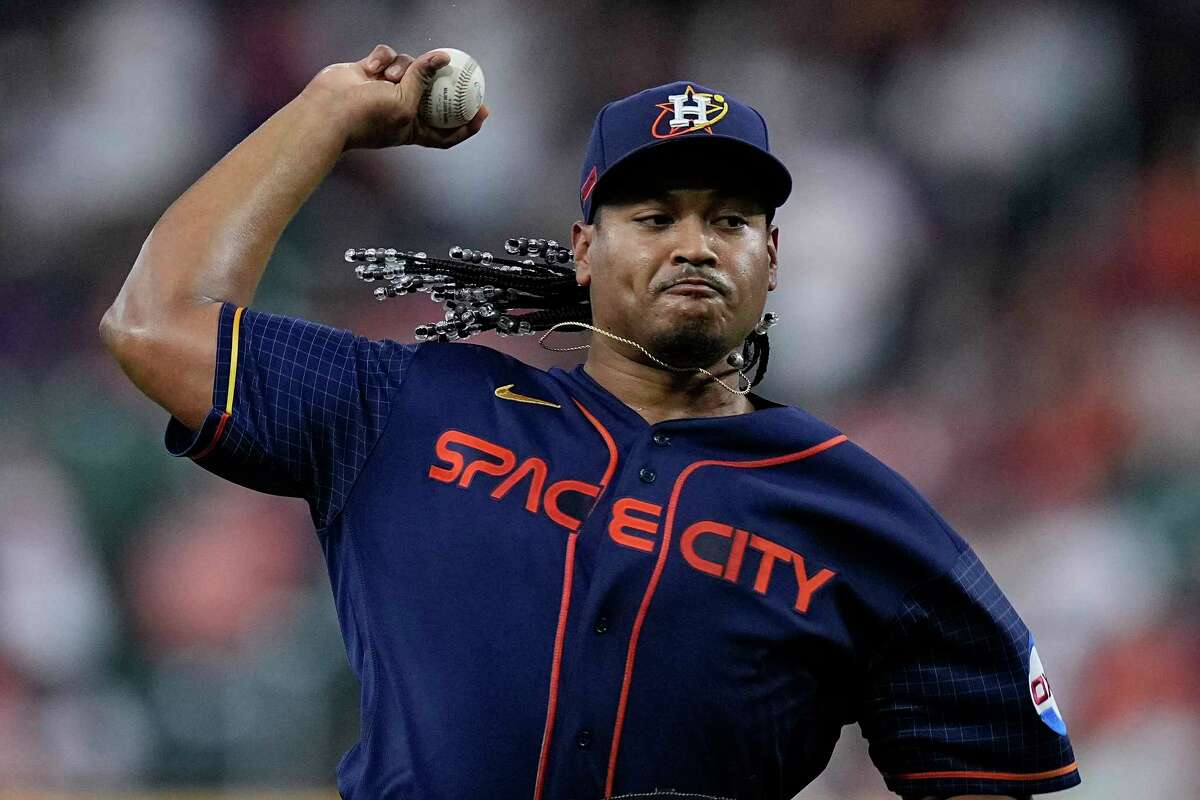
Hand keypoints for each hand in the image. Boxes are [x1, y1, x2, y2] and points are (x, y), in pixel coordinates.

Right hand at [304, 44, 489, 151]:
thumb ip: (424, 79)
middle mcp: (402, 108)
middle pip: (431, 92)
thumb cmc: (367, 117)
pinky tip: (372, 66)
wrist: (328, 109)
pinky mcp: (370, 71)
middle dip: (442, 81)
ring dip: (402, 67)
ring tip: (388, 76)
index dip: (466, 123)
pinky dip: (382, 58)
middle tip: (460, 68)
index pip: (447, 131)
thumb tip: (443, 57)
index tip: (484, 110)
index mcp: (413, 128)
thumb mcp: (404, 103)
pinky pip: (387, 55)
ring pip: (410, 66)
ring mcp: (386, 89)